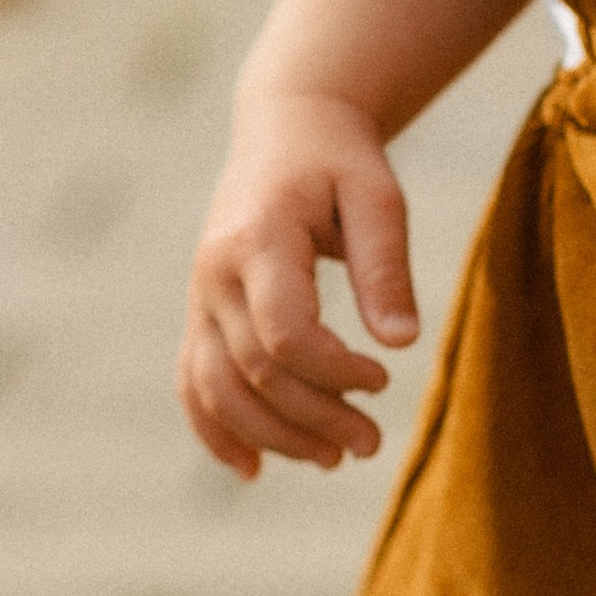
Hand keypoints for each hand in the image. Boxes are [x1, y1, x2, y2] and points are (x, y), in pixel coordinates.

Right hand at [178, 93, 416, 481]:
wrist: (287, 127)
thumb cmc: (340, 160)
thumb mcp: (378, 196)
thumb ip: (385, 267)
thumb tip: (402, 343)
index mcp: (259, 239)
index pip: (284, 334)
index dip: (333, 373)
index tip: (383, 381)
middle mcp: (216, 274)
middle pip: (254, 372)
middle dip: (314, 417)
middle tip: (372, 443)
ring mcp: (201, 296)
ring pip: (217, 389)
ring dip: (272, 436)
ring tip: (334, 459)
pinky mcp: (202, 312)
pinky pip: (193, 381)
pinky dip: (215, 429)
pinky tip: (253, 468)